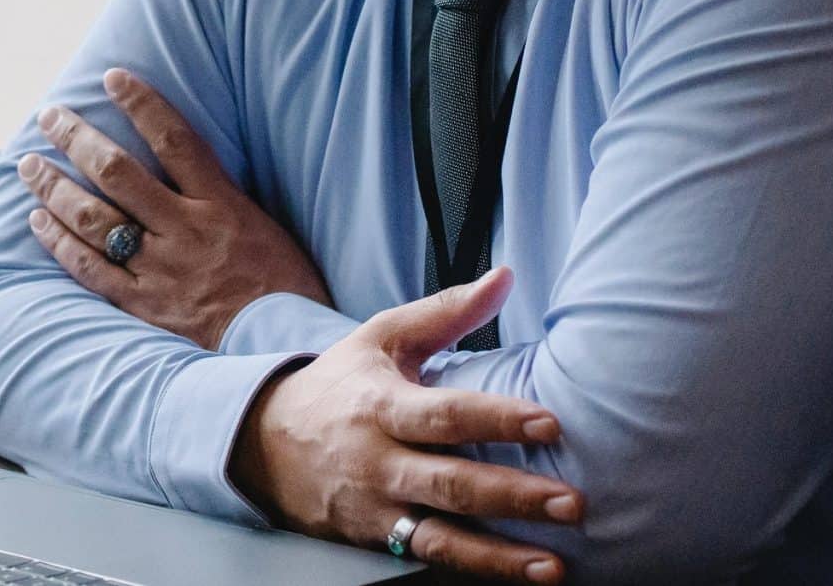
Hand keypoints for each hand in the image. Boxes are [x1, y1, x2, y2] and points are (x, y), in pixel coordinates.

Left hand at [21, 68, 333, 349]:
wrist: (285, 351)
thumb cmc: (283, 287)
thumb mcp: (265, 226)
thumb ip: (221, 195)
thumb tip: (182, 160)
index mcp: (222, 205)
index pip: (175, 140)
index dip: (141, 104)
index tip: (112, 78)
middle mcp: (186, 231)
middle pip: (118, 172)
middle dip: (78, 138)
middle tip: (50, 116)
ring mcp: (161, 270)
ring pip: (94, 218)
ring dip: (55, 187)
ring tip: (30, 164)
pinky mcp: (143, 306)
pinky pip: (90, 269)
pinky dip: (60, 242)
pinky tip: (38, 220)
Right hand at [233, 267, 581, 582]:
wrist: (262, 444)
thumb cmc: (337, 385)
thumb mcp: (381, 338)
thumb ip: (446, 311)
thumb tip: (505, 276)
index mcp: (382, 405)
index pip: (445, 415)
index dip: (497, 419)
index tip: (550, 423)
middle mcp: (378, 460)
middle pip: (451, 481)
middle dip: (512, 495)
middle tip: (571, 502)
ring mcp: (376, 505)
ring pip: (442, 533)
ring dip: (500, 553)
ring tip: (553, 564)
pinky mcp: (376, 537)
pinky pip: (429, 555)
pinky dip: (476, 567)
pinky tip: (522, 572)